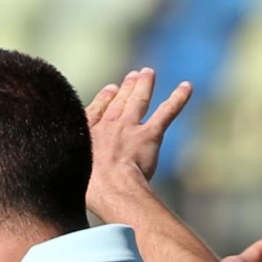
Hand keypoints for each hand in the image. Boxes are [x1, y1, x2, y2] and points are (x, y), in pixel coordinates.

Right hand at [84, 68, 191, 215]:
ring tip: (148, 73)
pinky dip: (178, 98)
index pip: (95, 111)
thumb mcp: (74, 174)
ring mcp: (130, 128)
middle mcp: (108, 125)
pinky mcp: (149, 134)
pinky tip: (187, 87)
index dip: (104, 99)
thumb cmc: (89, 187)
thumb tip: (77, 178)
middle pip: (118, 102)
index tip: (110, 89)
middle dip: (126, 88)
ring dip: (144, 85)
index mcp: (88, 134)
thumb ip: (78, 169)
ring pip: (138, 100)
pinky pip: (166, 112)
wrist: (110, 188)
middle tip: (133, 76)